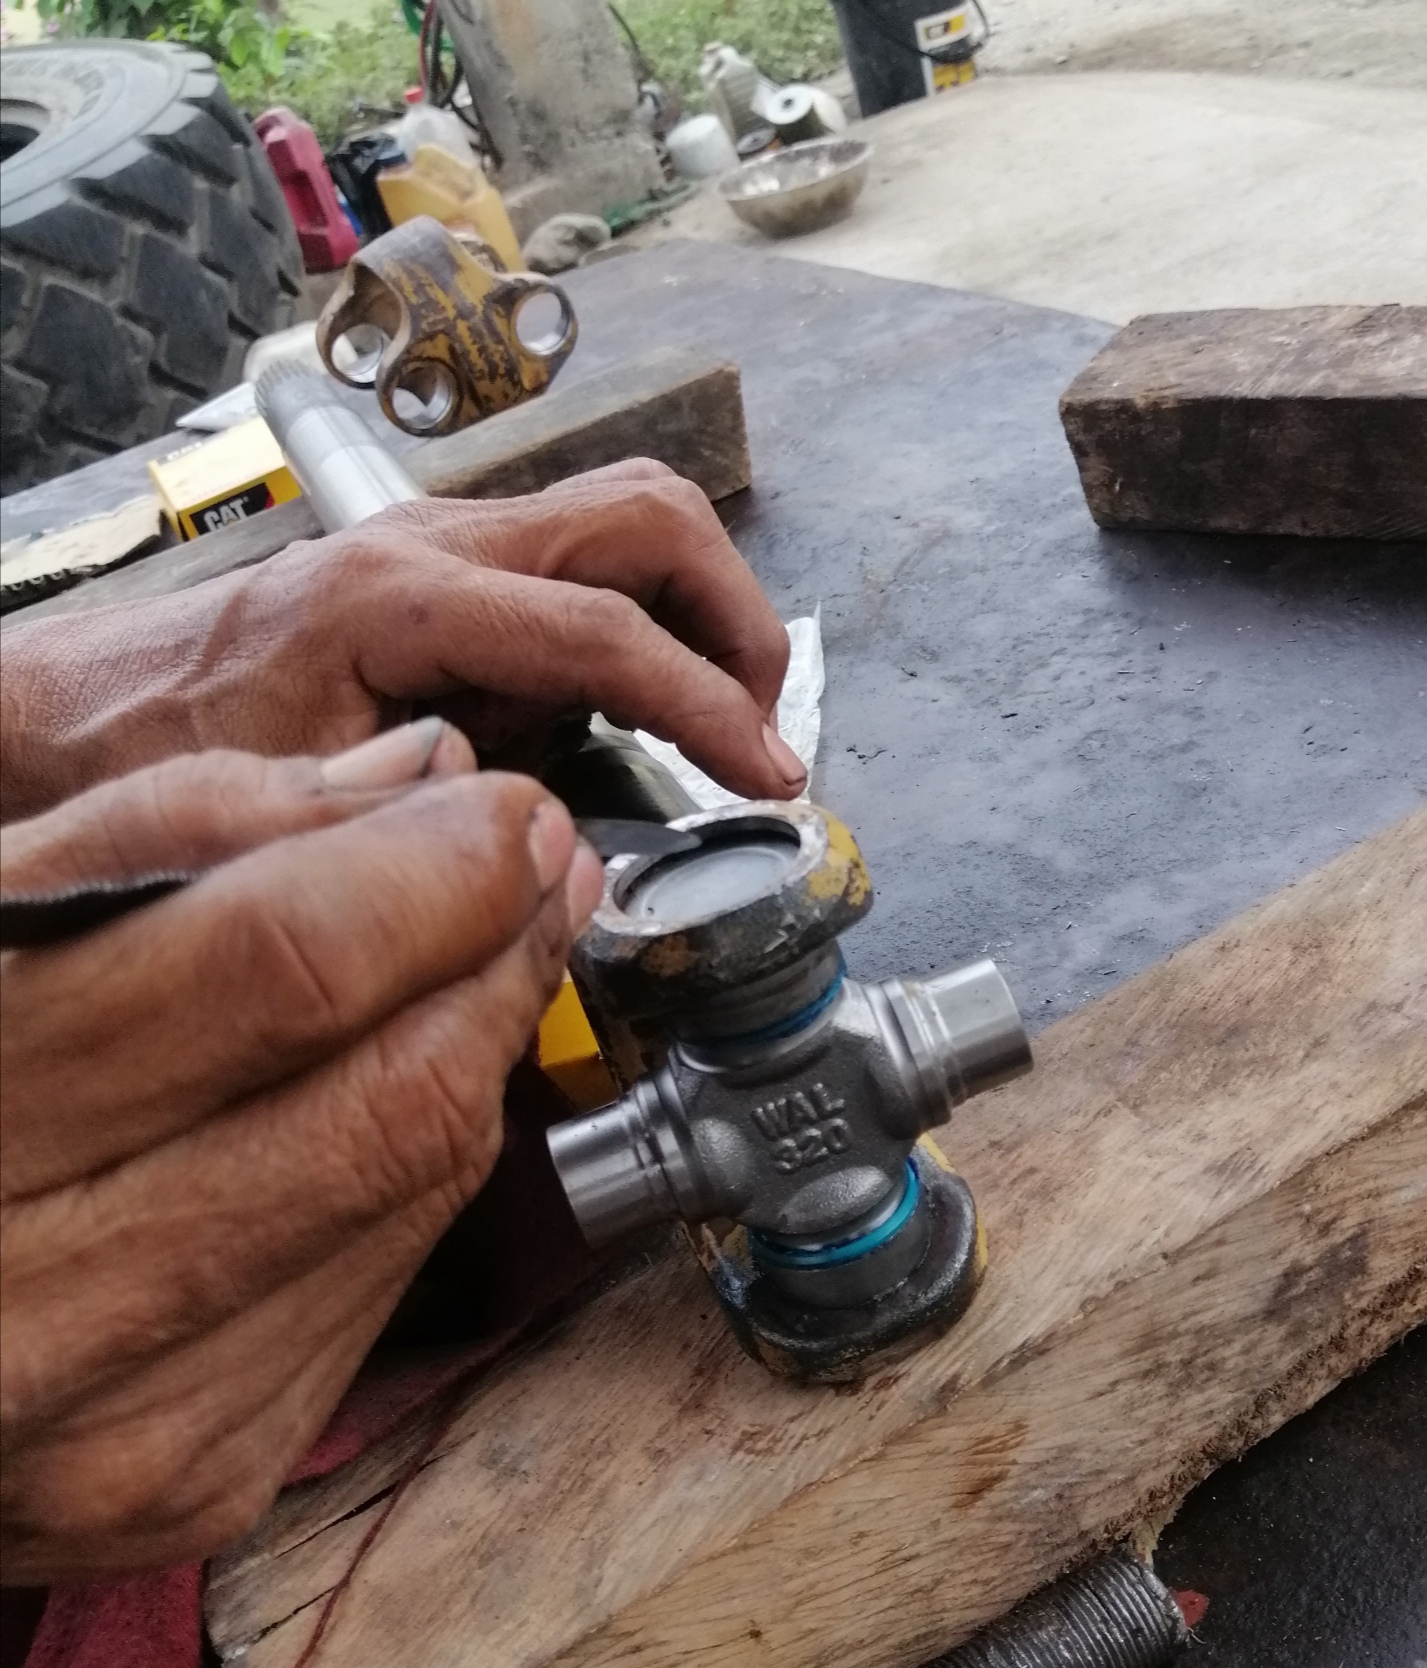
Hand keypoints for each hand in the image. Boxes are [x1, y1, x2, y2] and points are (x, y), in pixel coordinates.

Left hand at [0, 459, 800, 821]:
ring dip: (710, 611)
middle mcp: (441, 544)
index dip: (707, 704)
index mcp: (401, 597)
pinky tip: (654, 714)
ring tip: (727, 725)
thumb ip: (414, 807)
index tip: (771, 777)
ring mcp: (458, 547)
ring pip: (637, 523)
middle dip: (737, 619)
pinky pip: (599, 567)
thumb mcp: (282, 798)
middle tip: (761, 735)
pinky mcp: (468, 575)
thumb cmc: (165, 745)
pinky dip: (662, 624)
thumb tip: (540, 827)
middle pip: (650, 518)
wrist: (92, 700)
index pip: (603, 628)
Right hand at [0, 721, 603, 1579]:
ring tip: (485, 952)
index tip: (507, 808)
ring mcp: (126, 1429)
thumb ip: (173, 837)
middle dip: (500, 956)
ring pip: (424, 1190)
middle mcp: (32, 1310)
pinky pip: (387, 1283)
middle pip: (394, 1099)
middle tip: (534, 866)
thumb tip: (421, 782)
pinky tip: (391, 1093)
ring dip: (482, 1052)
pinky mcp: (199, 1481)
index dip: (439, 874)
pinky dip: (418, 1170)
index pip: (284, 971)